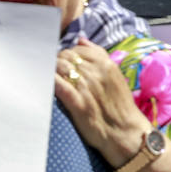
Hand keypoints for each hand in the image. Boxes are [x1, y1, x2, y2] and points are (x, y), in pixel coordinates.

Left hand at [54, 38, 151, 168]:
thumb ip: (98, 55)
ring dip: (51, 71)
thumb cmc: (119, 105)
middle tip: (55, 73)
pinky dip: (50, 82)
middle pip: (67, 57)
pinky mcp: (78, 104)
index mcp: (107, 64)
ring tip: (50, 79)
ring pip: (60, 68)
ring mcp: (87, 87)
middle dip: (58, 62)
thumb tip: (81, 39)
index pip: (79, 49)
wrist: (125, 132)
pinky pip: (59, 86)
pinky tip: (45, 84)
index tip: (64, 64)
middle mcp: (97, 73)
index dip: (68, 55)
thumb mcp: (114, 75)